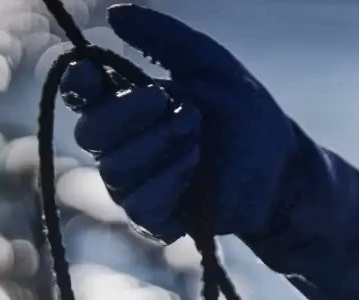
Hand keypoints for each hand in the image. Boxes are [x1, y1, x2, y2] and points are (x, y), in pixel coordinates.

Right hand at [61, 4, 310, 245]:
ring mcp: (135, 185)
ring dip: (161, 148)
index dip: (78, 84)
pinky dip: (168, 181)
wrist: (280, 166)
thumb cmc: (244, 114)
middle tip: (185, 110)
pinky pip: (139, 205)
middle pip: (90, 134)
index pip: (80, 95)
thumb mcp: (208, 63)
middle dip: (133, 116)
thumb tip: (114, 13)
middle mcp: (120, 146)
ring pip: (115, 170)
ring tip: (198, 139)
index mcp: (125, 104)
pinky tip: (196, 170)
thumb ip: (163, 37)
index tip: (91, 73)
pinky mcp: (155, 220)